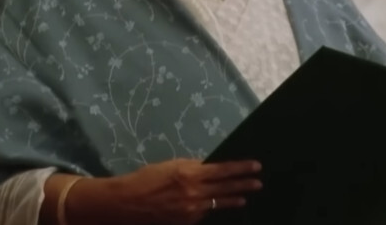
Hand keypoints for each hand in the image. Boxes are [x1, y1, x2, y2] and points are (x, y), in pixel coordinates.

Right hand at [112, 158, 262, 224]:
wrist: (126, 204)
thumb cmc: (146, 179)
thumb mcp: (171, 166)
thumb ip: (191, 167)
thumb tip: (208, 167)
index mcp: (190, 173)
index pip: (222, 170)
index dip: (240, 168)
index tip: (255, 166)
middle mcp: (194, 192)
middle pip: (225, 187)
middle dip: (244, 184)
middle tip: (259, 182)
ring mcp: (191, 210)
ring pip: (217, 203)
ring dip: (233, 199)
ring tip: (245, 197)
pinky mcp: (186, 222)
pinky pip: (203, 213)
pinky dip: (210, 207)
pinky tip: (217, 205)